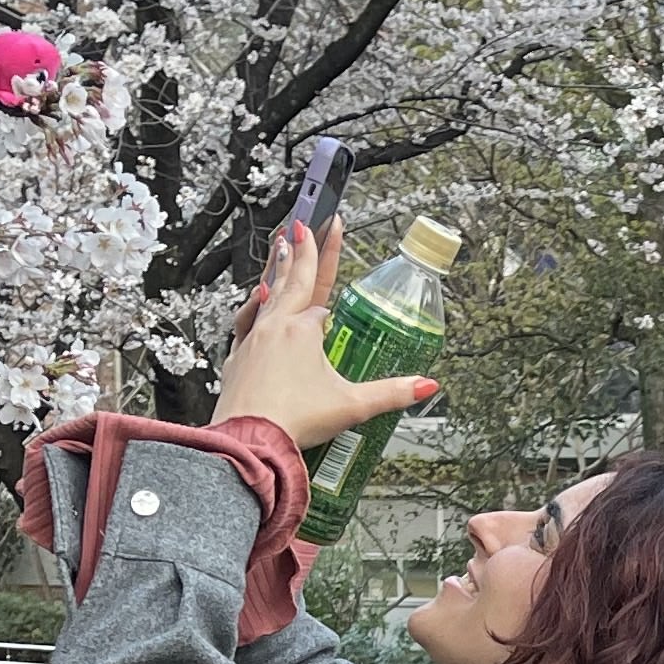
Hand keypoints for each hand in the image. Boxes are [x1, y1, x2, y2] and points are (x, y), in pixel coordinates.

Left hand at [212, 215, 436, 453]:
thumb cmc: (294, 420)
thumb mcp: (352, 405)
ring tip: (278, 247)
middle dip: (299, 248)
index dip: (330, 255)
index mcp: (303, 331)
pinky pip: (244, 323)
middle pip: (291, 279)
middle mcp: (275, 328)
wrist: (249, 442)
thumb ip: (392, 393)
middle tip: (302, 221)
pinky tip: (254, 302)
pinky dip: (251, 308)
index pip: (321, 288)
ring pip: (265, 296)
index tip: (332, 225)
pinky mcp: (237, 360)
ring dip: (274, 270)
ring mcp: (252, 341)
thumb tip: (425, 386)